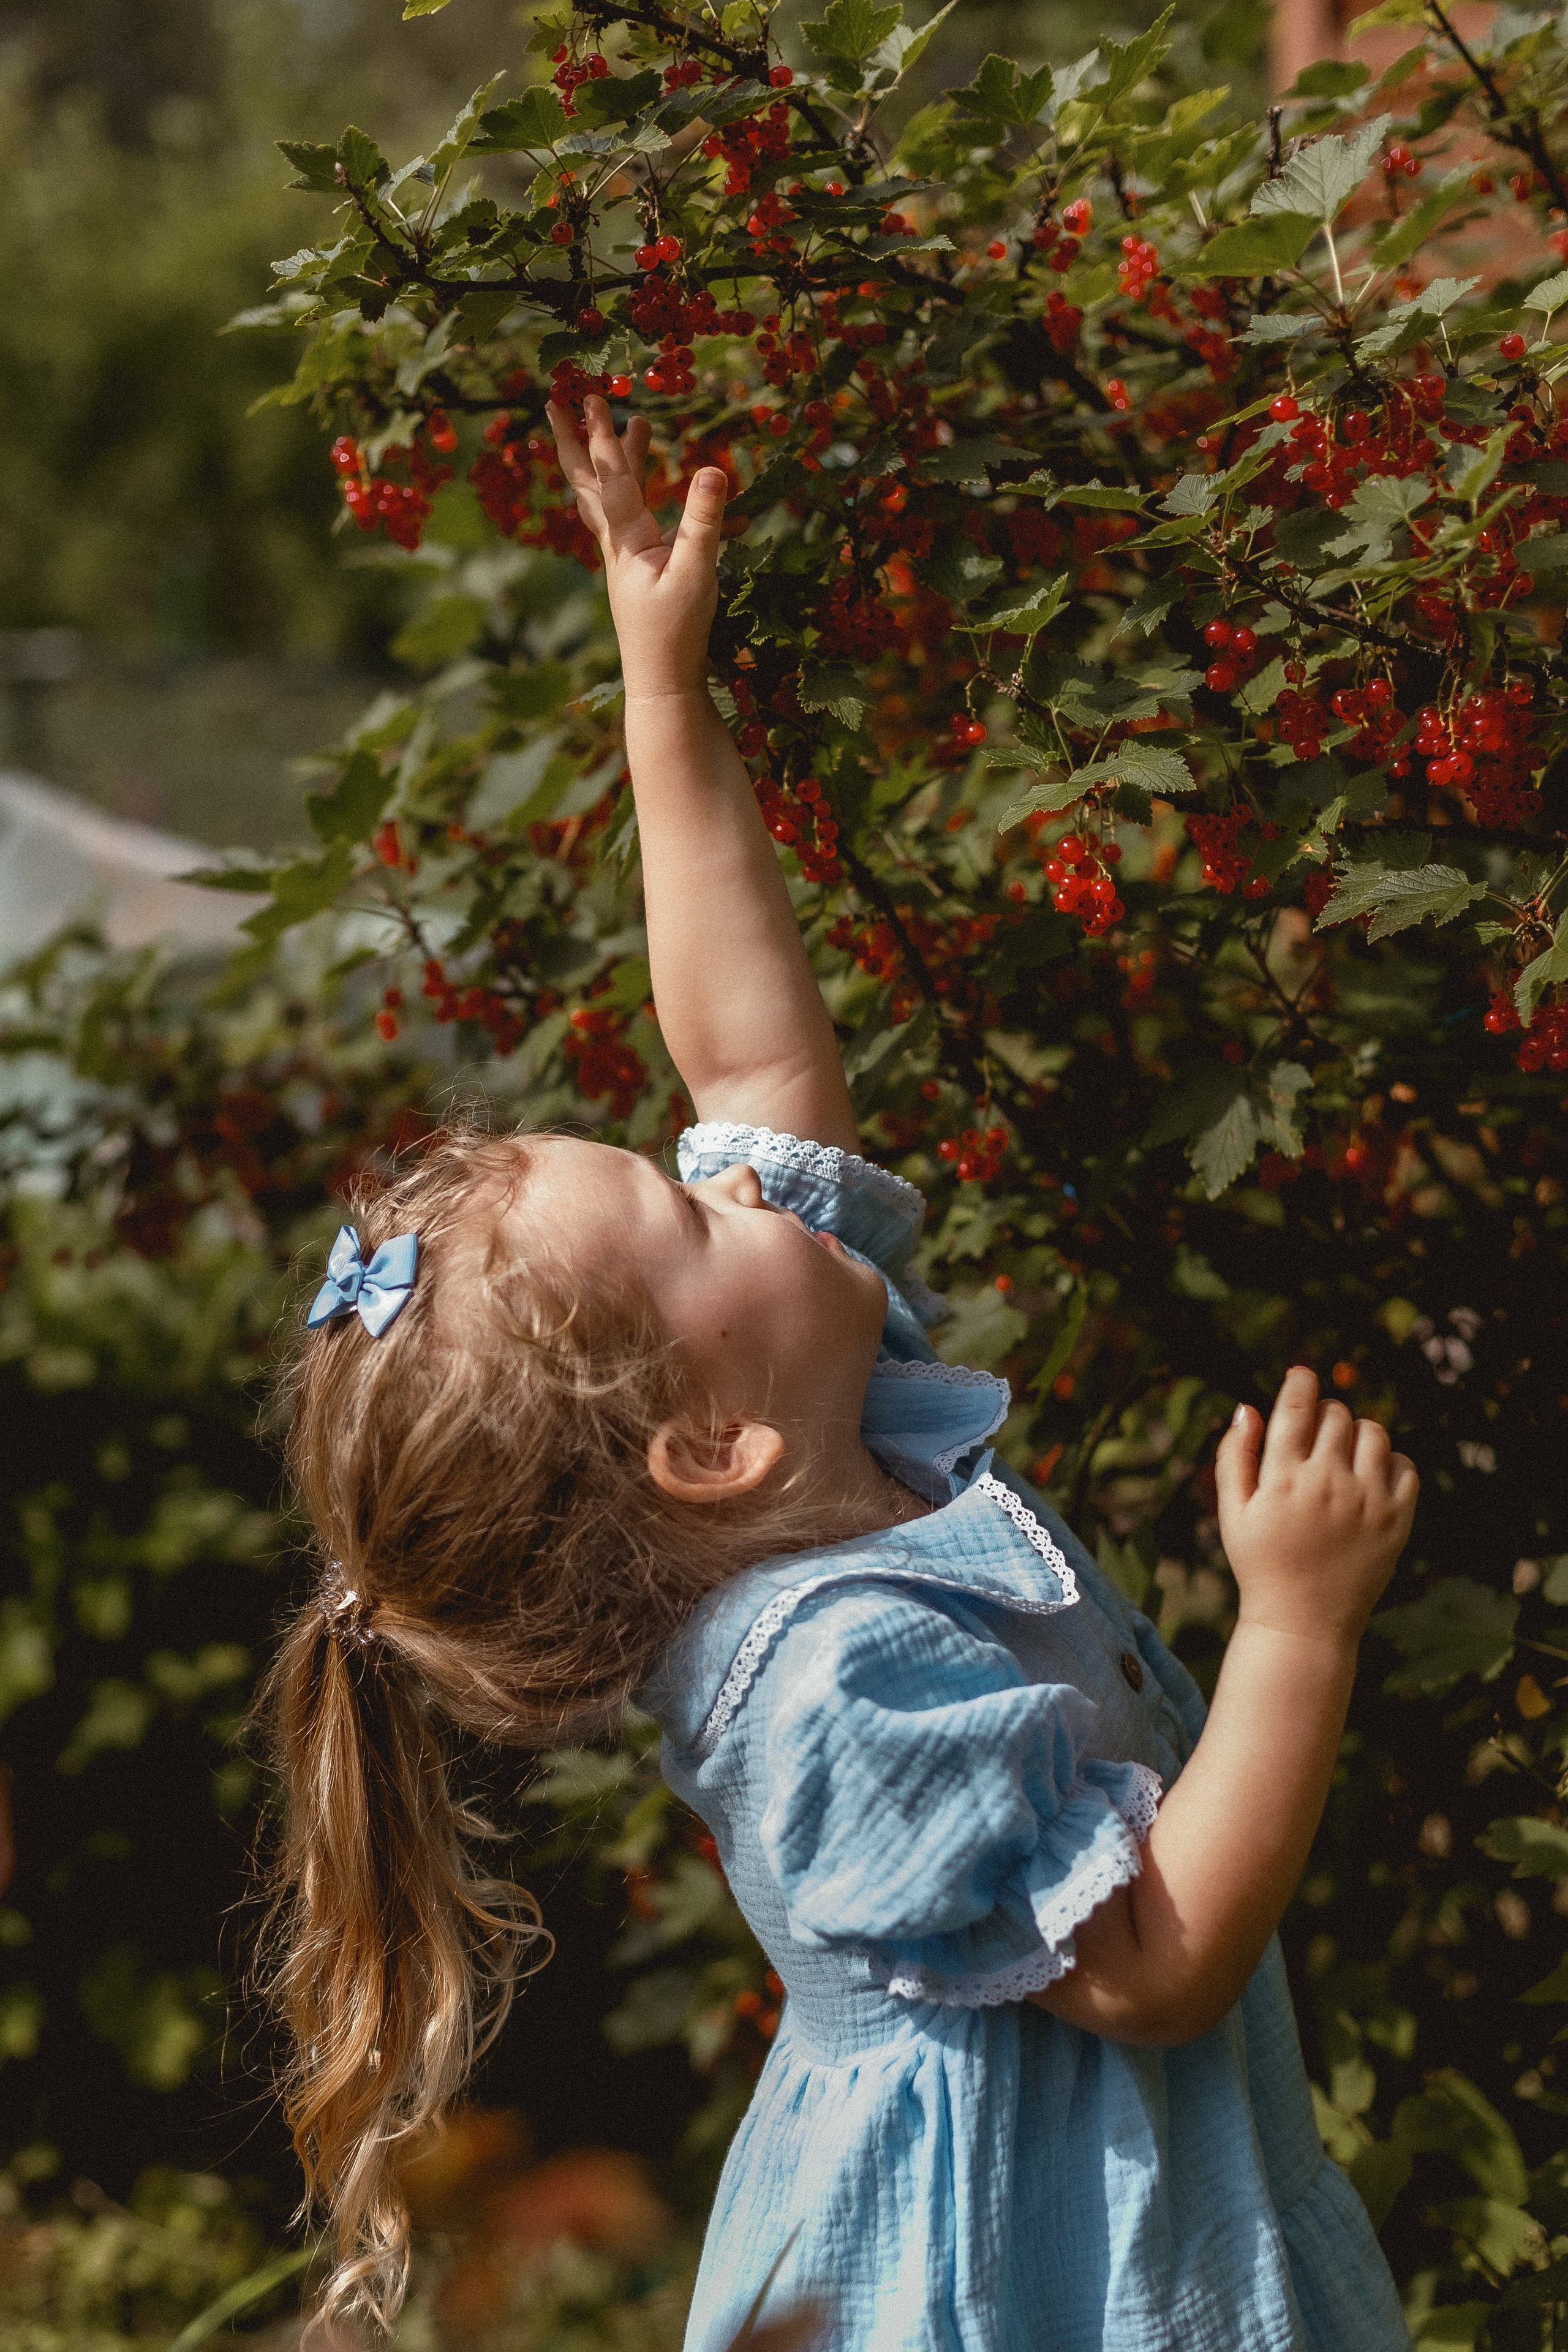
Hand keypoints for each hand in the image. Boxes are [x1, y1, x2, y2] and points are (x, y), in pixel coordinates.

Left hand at [546, 395, 728, 698]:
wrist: (661, 681)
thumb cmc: (678, 632)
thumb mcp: (697, 574)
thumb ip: (705, 522)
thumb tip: (713, 467)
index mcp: (627, 540)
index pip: (612, 476)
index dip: (602, 434)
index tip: (589, 395)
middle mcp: (617, 543)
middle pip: (589, 481)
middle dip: (575, 439)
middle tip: (556, 401)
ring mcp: (625, 556)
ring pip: (611, 496)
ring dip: (615, 458)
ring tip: (633, 421)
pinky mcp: (638, 569)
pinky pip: (628, 516)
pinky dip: (634, 490)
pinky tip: (652, 482)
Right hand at [1215, 1366, 1417, 1646]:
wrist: (1303, 1623)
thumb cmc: (1261, 1563)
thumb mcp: (1233, 1512)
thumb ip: (1235, 1456)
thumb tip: (1248, 1407)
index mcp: (1284, 1480)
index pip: (1297, 1406)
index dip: (1300, 1381)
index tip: (1301, 1375)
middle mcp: (1328, 1484)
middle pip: (1336, 1414)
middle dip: (1324, 1414)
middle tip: (1315, 1434)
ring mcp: (1367, 1502)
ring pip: (1373, 1433)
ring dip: (1356, 1433)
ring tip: (1342, 1455)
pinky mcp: (1396, 1521)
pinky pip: (1405, 1467)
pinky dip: (1389, 1463)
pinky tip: (1368, 1479)